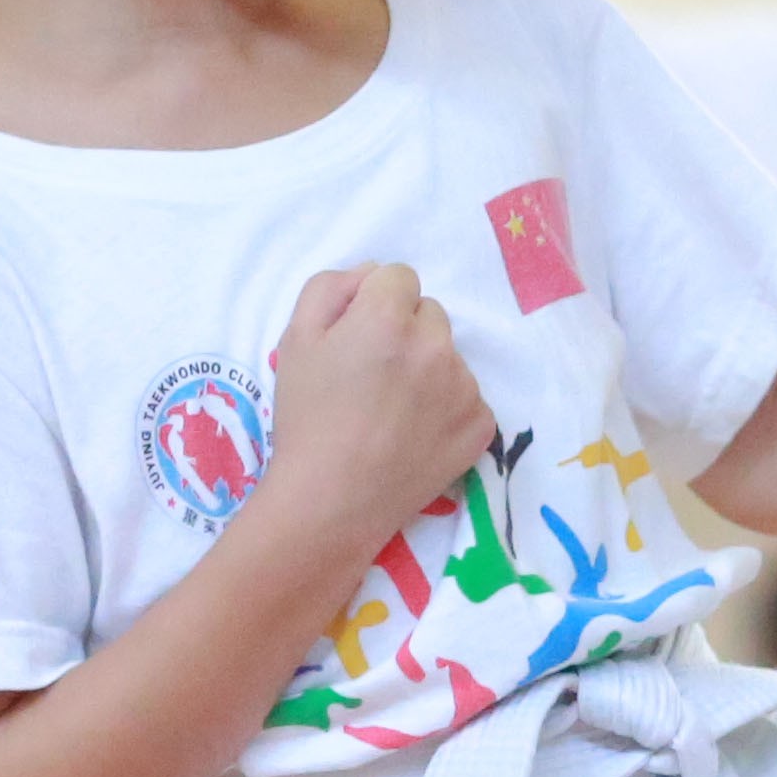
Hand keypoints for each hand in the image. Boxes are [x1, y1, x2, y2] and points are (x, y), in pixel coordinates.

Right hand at [261, 262, 494, 538]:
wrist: (330, 502)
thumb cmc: (306, 419)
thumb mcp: (295, 339)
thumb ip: (330, 288)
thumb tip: (370, 275)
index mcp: (388, 316)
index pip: (398, 278)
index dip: (374, 305)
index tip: (358, 340)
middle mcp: (435, 344)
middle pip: (429, 314)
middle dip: (406, 333)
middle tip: (375, 378)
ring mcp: (464, 386)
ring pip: (450, 356)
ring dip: (429, 370)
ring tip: (394, 411)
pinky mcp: (481, 424)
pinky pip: (469, 397)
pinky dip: (448, 409)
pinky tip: (416, 434)